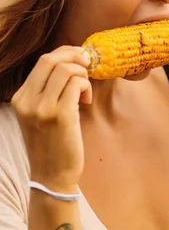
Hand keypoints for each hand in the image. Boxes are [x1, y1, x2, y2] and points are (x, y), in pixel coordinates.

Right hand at [11, 46, 91, 191]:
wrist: (52, 176)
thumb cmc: (51, 144)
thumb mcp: (38, 114)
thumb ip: (46, 91)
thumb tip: (69, 63)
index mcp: (20, 98)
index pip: (42, 61)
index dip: (65, 54)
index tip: (79, 59)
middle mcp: (27, 101)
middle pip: (52, 60)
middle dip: (75, 56)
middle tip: (88, 66)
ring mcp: (43, 108)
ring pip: (66, 70)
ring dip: (82, 74)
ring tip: (85, 91)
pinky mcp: (61, 116)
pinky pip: (77, 85)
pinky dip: (86, 87)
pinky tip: (86, 100)